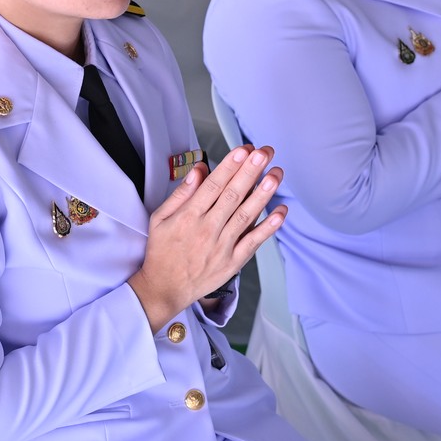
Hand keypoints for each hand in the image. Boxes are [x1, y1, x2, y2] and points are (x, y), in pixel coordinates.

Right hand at [129, 145, 286, 330]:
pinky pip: (254, 242)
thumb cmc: (162, 251)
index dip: (229, 167)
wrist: (165, 289)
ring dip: (263, 194)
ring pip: (246, 216)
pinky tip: (281, 212)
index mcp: (188, 217)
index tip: (243, 150)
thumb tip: (199, 170)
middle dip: (250, 172)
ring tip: (276, 175)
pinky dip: (269, 227)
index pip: (212, 187)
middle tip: (264, 153)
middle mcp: (206, 230)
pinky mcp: (233, 262)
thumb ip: (180, 194)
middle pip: (232, 196)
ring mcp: (222, 247)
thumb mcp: (159, 219)